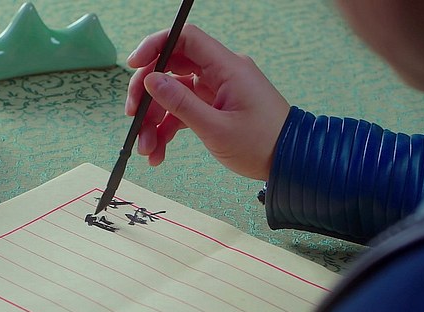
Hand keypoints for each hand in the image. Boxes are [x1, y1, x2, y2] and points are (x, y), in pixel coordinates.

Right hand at [126, 24, 289, 180]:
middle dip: (147, 93)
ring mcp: (216, 91)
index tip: (134, 66)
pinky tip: (158, 153)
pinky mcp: (214, 108)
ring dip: (154, 120)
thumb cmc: (261, 145)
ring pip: (173, 94)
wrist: (290, 161)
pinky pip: (183, 111)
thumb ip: (181, 103)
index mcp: (227, 68)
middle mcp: (220, 73)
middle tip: (133, 116)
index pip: (185, 39)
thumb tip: (151, 80)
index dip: (156, 46)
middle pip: (171, 68)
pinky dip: (167, 130)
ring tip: (146, 149)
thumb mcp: (216, 128)